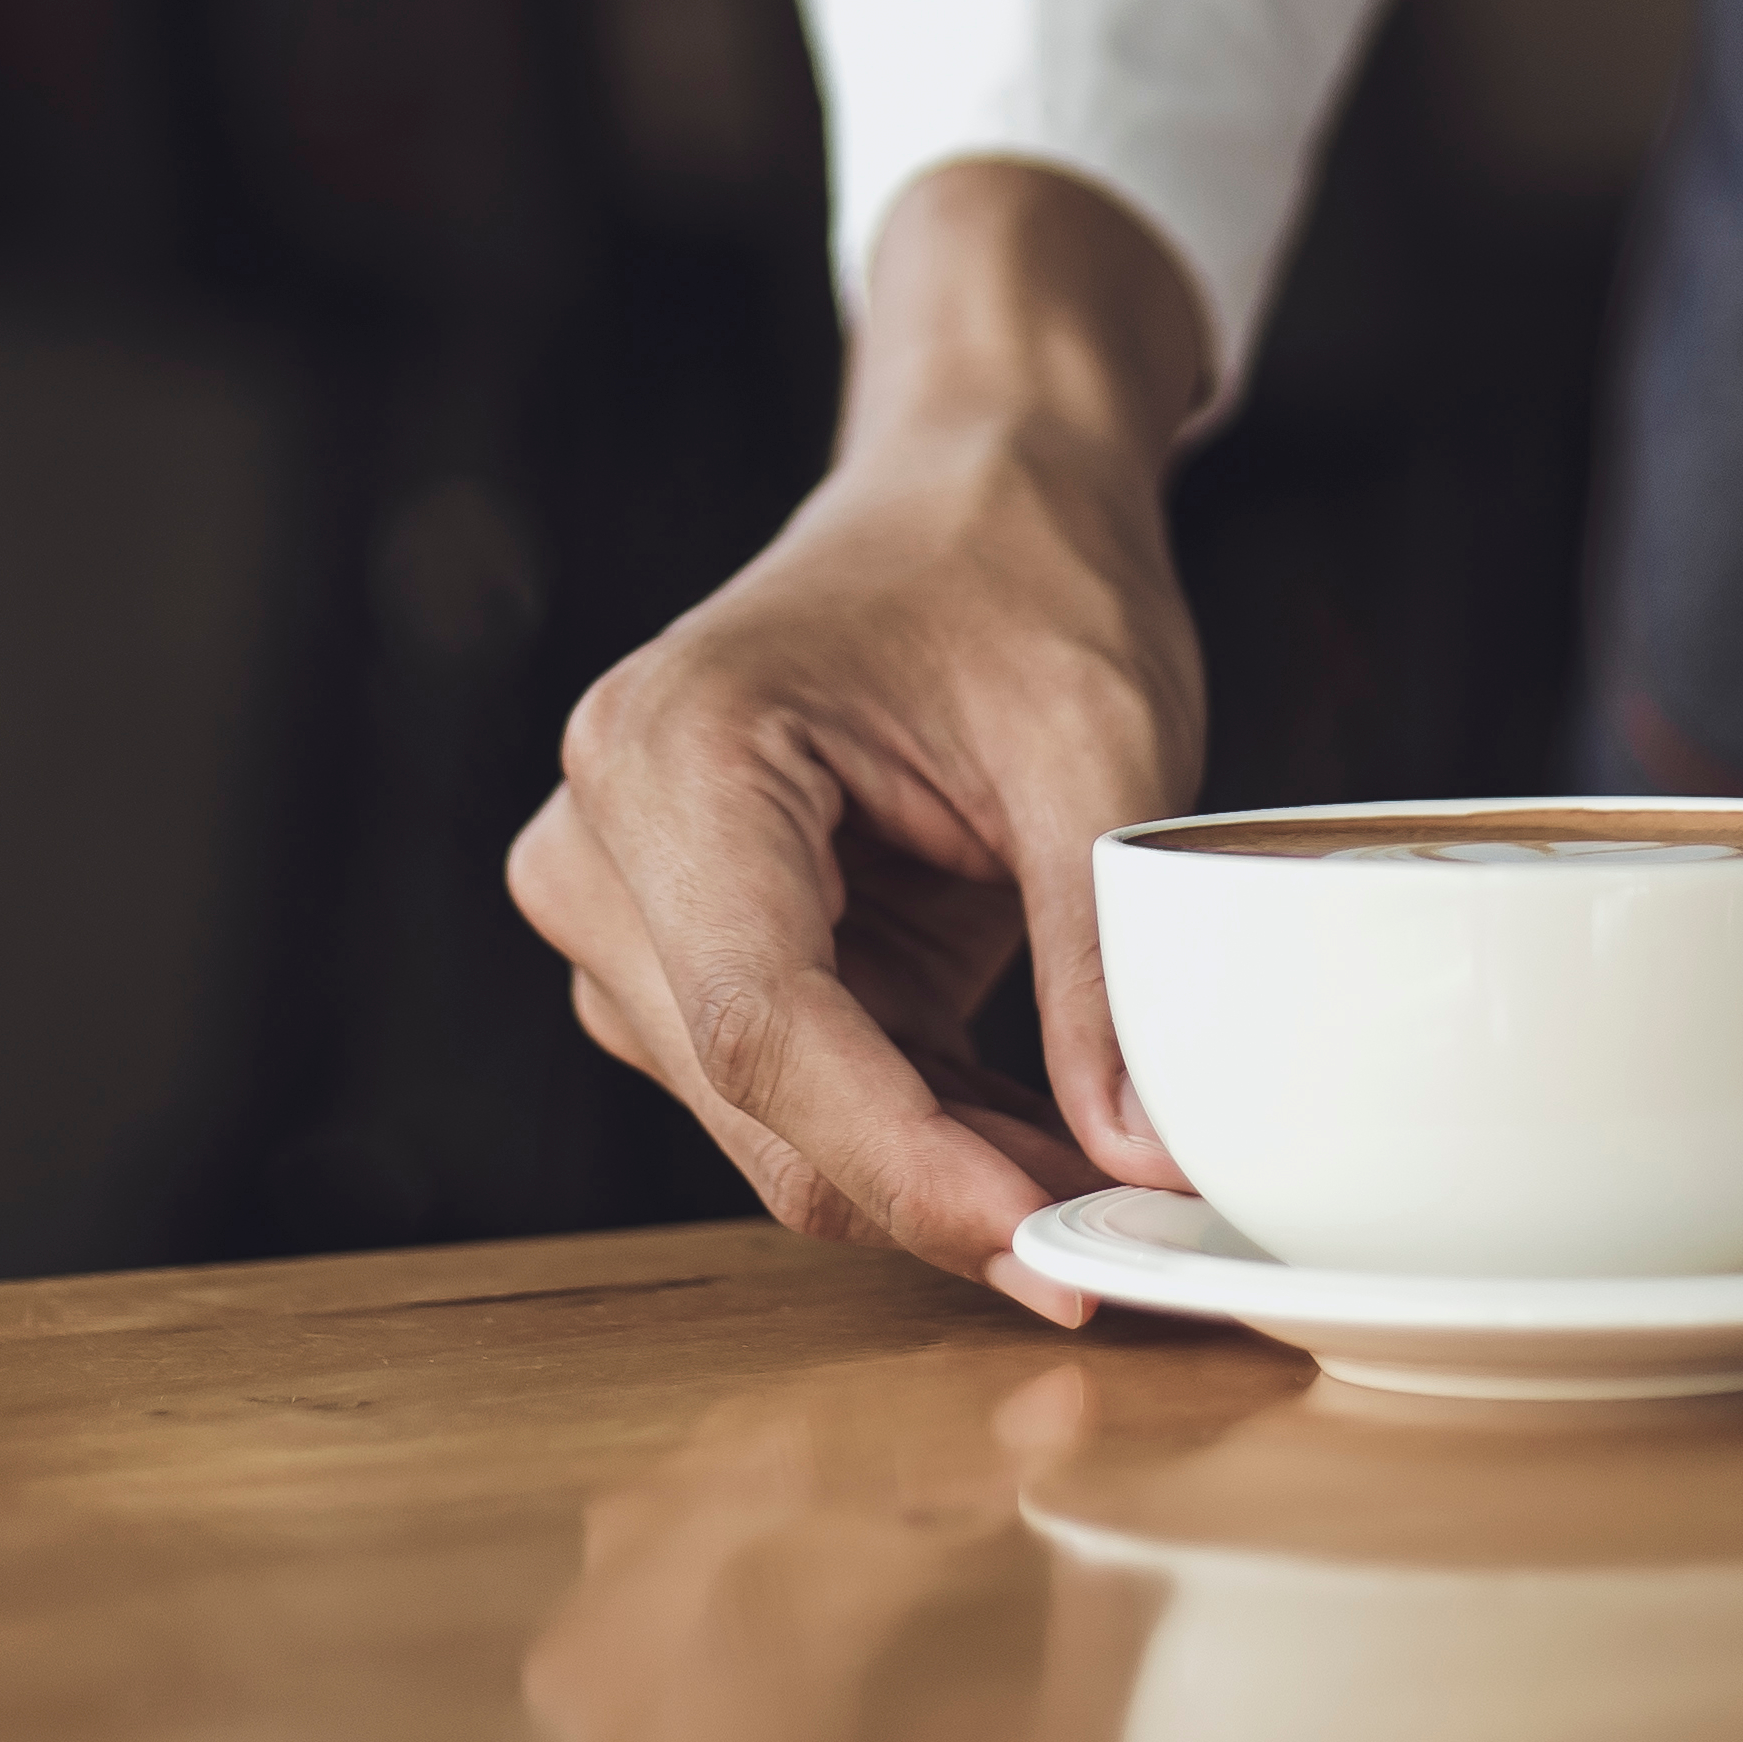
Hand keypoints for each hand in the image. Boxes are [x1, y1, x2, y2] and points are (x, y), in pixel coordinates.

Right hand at [508, 161, 1213, 1317]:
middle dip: (944, 1185)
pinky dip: (924, 1136)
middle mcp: (601, 842)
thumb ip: (1105, 967)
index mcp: (674, 753)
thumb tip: (1141, 1169)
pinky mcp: (675, 960)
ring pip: (773, 1128)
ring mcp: (619, 910)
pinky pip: (795, 1102)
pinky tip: (1043, 1137)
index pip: (763, 1024)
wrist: (972, 494)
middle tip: (1128, 1239)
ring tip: (1109, 1168)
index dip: (906, 1161)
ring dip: (941, 1168)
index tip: (1047, 1247)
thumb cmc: (1018, 574)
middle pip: (758, 1100)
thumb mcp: (1100, 751)